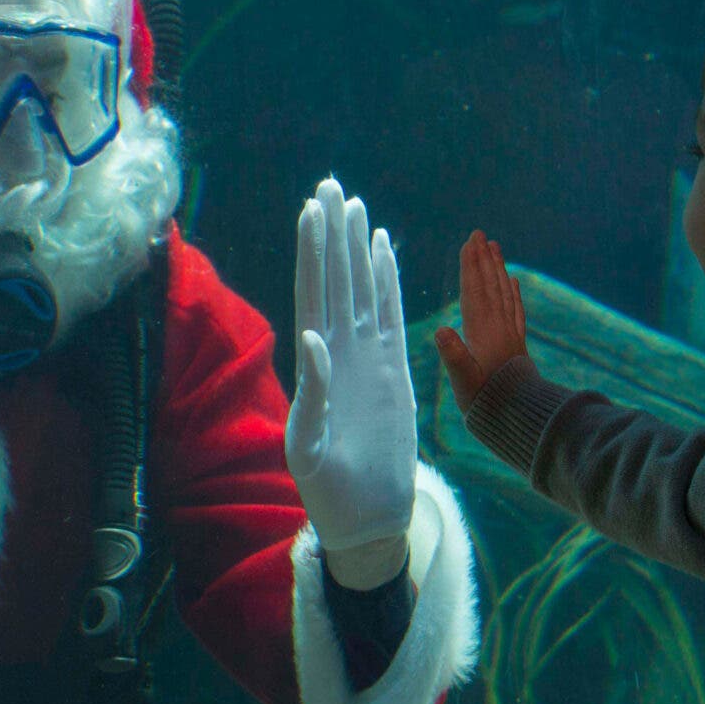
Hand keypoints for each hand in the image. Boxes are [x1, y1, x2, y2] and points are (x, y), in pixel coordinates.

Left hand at [287, 178, 416, 563]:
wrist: (366, 518)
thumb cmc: (329, 491)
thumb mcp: (310, 447)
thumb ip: (313, 393)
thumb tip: (314, 337)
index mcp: (314, 366)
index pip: (312, 294)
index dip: (312, 252)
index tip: (310, 210)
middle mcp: (339, 353)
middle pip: (335, 280)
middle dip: (331, 234)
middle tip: (329, 185)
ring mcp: (367, 359)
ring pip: (362, 289)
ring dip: (356, 248)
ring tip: (354, 205)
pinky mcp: (394, 372)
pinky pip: (391, 314)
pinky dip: (388, 281)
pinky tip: (383, 248)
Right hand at [431, 231, 531, 410]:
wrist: (518, 414)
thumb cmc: (485, 400)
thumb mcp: (463, 380)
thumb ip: (453, 355)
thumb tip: (440, 330)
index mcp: (482, 331)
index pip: (474, 291)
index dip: (470, 266)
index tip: (469, 243)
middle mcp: (498, 326)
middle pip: (490, 285)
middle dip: (483, 259)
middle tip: (480, 234)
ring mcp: (510, 333)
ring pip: (503, 292)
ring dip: (498, 269)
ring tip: (495, 247)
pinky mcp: (517, 343)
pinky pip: (515, 309)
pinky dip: (513, 292)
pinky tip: (512, 281)